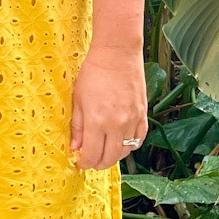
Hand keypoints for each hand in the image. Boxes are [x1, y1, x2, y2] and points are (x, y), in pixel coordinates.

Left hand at [69, 44, 146, 169]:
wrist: (117, 54)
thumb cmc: (94, 73)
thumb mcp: (78, 99)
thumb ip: (77, 126)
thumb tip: (75, 147)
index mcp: (97, 122)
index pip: (91, 155)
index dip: (84, 163)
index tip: (80, 161)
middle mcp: (117, 125)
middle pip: (109, 158)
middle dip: (98, 163)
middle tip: (91, 161)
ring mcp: (132, 120)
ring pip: (125, 151)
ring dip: (114, 156)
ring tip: (104, 151)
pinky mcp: (143, 114)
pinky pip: (139, 139)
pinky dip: (130, 145)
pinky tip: (121, 142)